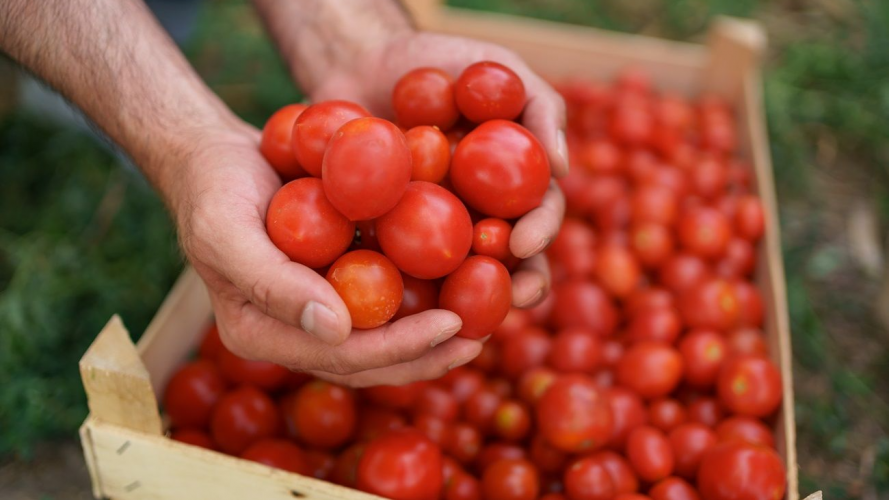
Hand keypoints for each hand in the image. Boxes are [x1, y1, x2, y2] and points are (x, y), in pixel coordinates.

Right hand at [174, 124, 481, 386]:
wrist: (215, 157)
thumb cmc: (214, 190)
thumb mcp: (228, 231)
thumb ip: (273, 284)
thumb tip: (338, 330)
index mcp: (263, 335)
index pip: (340, 357)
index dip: (399, 348)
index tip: (452, 325)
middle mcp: (294, 332)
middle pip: (368, 360)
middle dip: (426, 354)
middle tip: (479, 338)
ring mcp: (317, 310)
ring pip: (381, 338)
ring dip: (430, 337)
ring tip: (483, 323)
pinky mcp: (335, 283)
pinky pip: (382, 299)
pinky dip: (421, 295)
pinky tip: (461, 283)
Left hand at [308, 31, 567, 307]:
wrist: (363, 62)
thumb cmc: (441, 60)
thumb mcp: (497, 67)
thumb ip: (539, 106)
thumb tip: (562, 165)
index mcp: (512, 186)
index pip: (537, 216)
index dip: (539, 234)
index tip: (524, 242)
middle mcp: (479, 216)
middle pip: (506, 262)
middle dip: (515, 285)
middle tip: (511, 297)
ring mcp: (432, 232)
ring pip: (455, 280)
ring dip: (463, 303)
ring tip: (459, 318)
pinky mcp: (385, 239)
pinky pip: (393, 269)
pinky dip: (397, 289)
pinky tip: (391, 307)